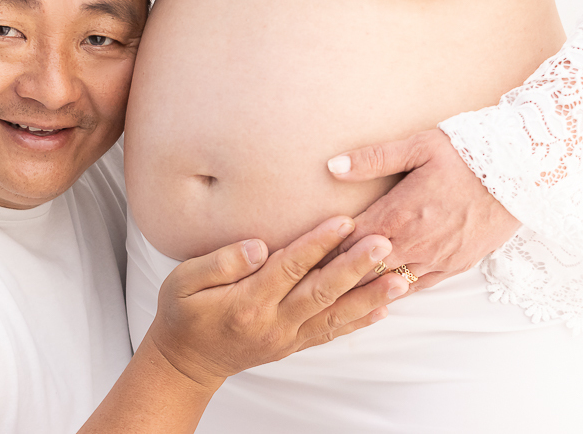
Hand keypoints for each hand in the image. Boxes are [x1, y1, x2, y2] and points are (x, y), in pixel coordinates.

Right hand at [145, 216, 407, 389]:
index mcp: (246, 303)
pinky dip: (359, 321)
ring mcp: (286, 338)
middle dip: (356, 267)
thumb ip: (219, 262)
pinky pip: (331, 333)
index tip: (344, 221)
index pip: (289, 268)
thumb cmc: (182, 313)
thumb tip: (259, 246)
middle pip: (321, 292)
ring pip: (335, 315)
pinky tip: (384, 308)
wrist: (185, 362)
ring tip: (401, 279)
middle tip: (386, 244)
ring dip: (369, 297)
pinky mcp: (294, 344)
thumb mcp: (182, 282)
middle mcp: (273, 323)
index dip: (318, 244)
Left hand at [326, 129, 520, 293]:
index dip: (323, 252)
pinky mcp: (457, 266)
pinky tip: (379, 293)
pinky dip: (395, 290)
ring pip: (388, 283)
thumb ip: (372, 158)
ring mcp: (437, 259)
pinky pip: (418, 287)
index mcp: (398, 213)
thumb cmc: (467, 153)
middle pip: (362, 269)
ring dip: (363, 287)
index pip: (347, 242)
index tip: (300, 259)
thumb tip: (333, 166)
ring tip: (335, 295)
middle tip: (308, 283)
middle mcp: (414, 243)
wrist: (521, 172)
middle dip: (336, 275)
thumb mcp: (418, 146)